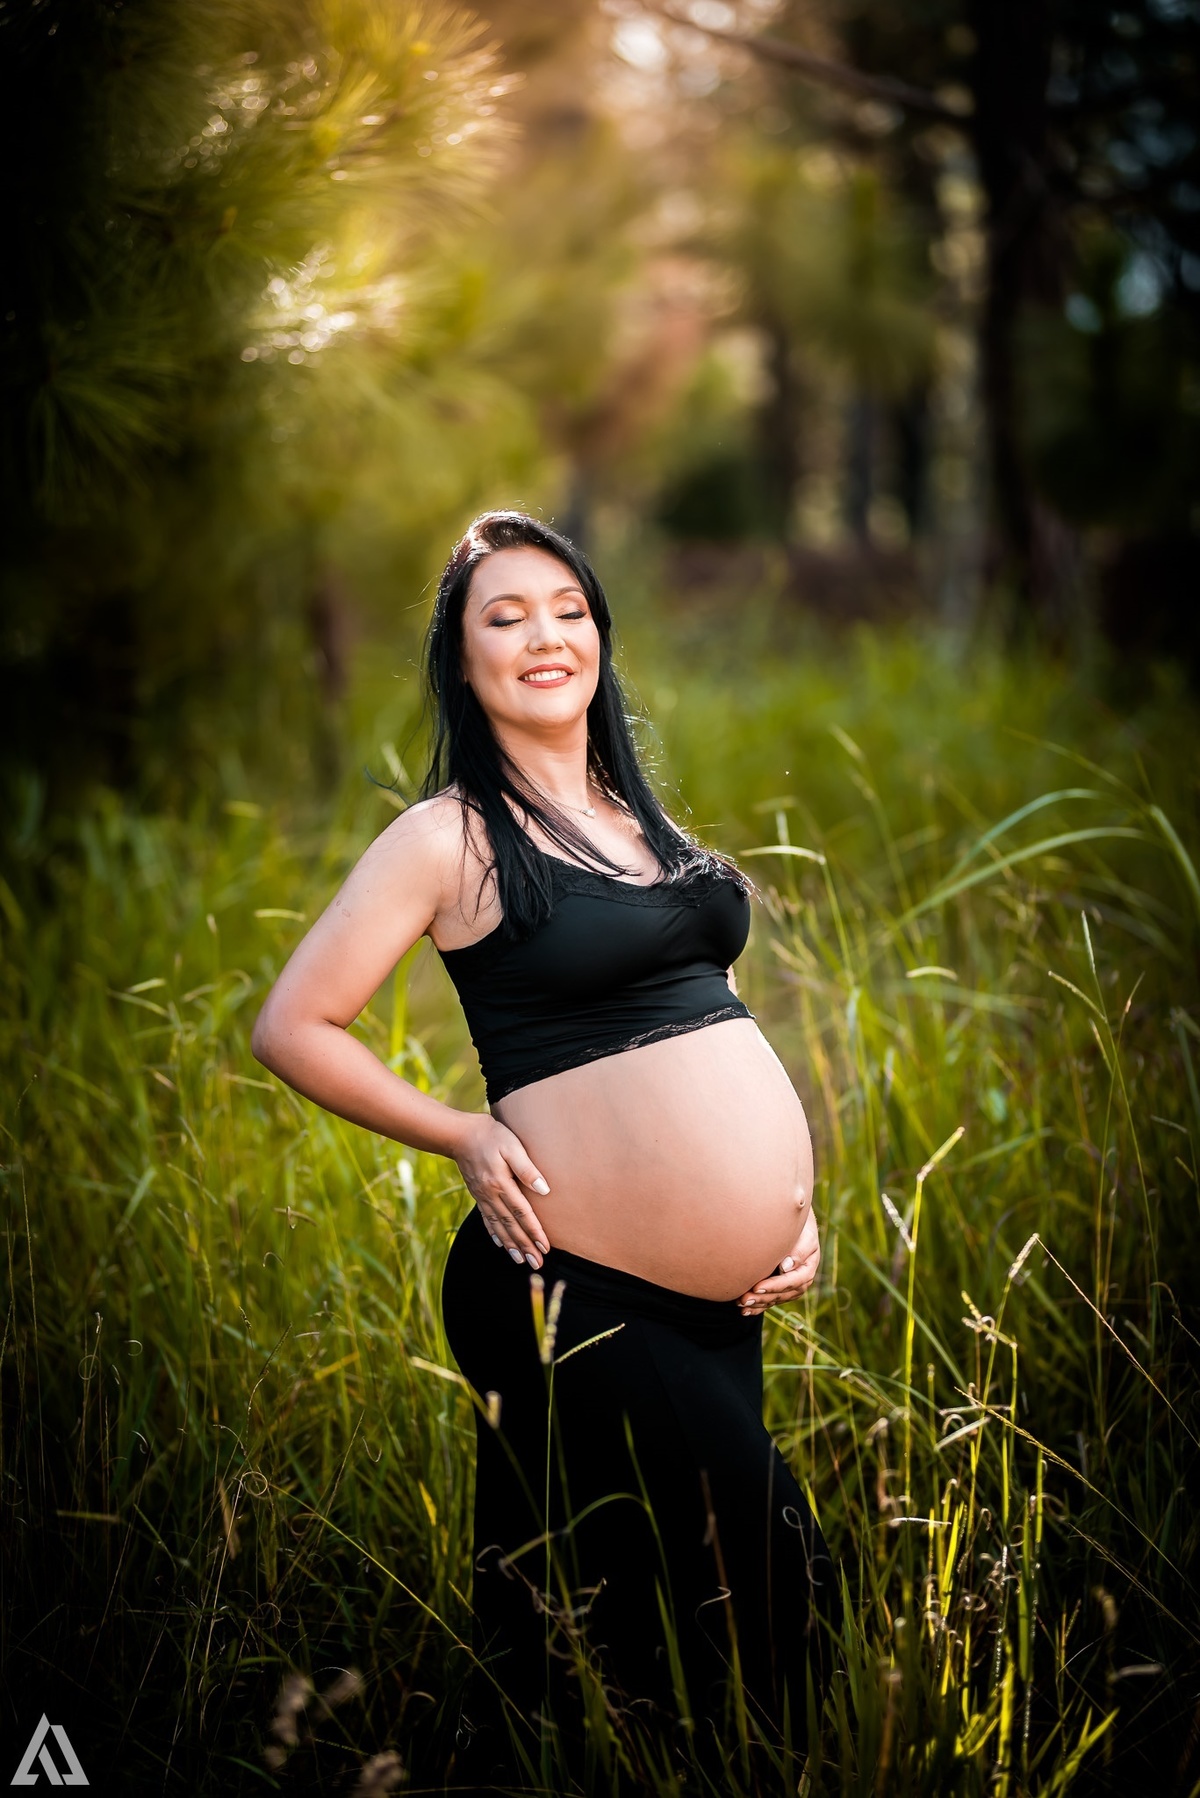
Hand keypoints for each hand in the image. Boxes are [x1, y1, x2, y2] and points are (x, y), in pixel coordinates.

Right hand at [450, 1113, 550, 1268]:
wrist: (459, 1134)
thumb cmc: (490, 1135)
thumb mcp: (512, 1146)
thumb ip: (527, 1168)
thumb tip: (544, 1190)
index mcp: (500, 1184)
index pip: (521, 1213)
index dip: (534, 1231)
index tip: (545, 1247)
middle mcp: (490, 1195)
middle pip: (510, 1225)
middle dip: (524, 1246)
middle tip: (537, 1264)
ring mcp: (482, 1197)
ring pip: (498, 1226)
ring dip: (510, 1245)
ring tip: (521, 1261)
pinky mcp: (477, 1194)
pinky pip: (486, 1218)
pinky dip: (494, 1233)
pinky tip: (500, 1243)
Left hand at [738, 1207, 820, 1315]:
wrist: (796, 1226)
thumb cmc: (799, 1229)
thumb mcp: (804, 1236)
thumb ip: (799, 1250)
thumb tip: (786, 1267)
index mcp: (807, 1270)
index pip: (790, 1282)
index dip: (774, 1286)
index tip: (757, 1287)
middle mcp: (799, 1283)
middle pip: (780, 1294)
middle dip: (762, 1298)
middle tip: (743, 1299)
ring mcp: (789, 1288)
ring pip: (773, 1300)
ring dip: (757, 1304)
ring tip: (740, 1303)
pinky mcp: (779, 1290)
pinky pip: (769, 1301)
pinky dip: (757, 1307)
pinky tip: (744, 1311)